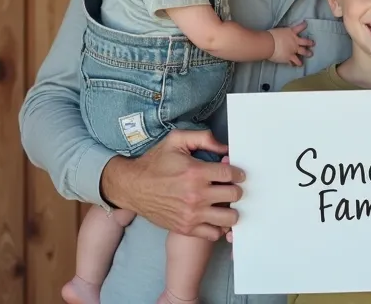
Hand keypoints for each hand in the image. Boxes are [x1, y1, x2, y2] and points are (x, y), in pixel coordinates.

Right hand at [100, 130, 244, 239]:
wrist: (132, 187)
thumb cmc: (154, 163)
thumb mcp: (176, 141)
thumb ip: (203, 138)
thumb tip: (225, 148)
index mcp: (195, 173)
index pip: (231, 174)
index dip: (238, 172)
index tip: (236, 174)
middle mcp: (196, 195)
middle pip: (234, 195)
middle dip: (236, 189)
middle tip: (229, 187)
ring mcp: (191, 214)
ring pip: (229, 218)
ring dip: (231, 209)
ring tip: (224, 203)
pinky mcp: (186, 228)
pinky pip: (214, 233)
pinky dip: (218, 226)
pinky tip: (214, 216)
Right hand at [268, 22, 314, 65]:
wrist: (269, 44)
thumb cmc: (271, 35)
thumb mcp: (279, 31)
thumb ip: (282, 33)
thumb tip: (280, 35)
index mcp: (291, 33)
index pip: (299, 27)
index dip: (303, 25)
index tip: (306, 24)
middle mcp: (295, 41)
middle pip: (305, 42)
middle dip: (310, 43)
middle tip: (313, 43)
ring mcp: (293, 50)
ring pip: (303, 53)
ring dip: (307, 54)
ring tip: (310, 55)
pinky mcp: (290, 58)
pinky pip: (294, 62)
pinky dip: (294, 63)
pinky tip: (294, 65)